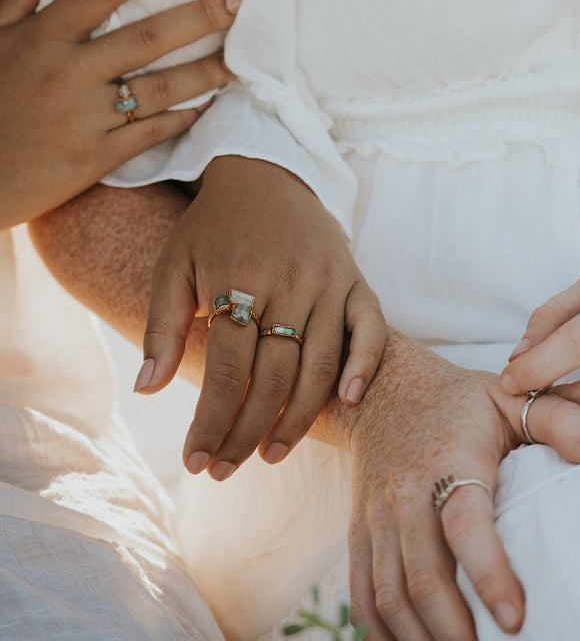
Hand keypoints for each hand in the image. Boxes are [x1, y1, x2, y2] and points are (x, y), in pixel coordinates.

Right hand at [0, 0, 242, 228]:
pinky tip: (206, 107)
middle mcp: (68, 74)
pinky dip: (180, 120)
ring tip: (239, 62)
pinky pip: (148, 134)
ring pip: (159, 90)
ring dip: (204, 74)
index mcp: (43, 39)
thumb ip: (12, 4)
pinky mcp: (93, 158)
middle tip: (242, 1)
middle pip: (146, 38)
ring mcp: (84, 118)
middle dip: (199, 17)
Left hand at [140, 155, 385, 476]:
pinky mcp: (355, 277)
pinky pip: (371, 326)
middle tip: (224, 469)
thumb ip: (161, 327)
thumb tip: (147, 390)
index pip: (226, 370)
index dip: (212, 422)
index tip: (196, 461)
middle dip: (246, 432)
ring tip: (270, 454)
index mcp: (239, 279)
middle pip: (273, 377)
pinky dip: (365, 364)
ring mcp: (329, 280)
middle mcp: (289, 282)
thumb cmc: (212, 226)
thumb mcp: (173, 265)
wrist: (264, 171)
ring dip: (298, 419)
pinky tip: (347, 401)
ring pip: (320, 365)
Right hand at [345, 331, 579, 640]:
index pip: (464, 524)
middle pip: (421, 578)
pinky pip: (360, 593)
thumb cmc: (460, 400)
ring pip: (387, 597)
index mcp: (449, 459)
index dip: (488, 574)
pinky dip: (379, 638)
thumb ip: (559, 419)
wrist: (382, 388)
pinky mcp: (357, 532)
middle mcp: (403, 493)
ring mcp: (375, 517)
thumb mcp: (512, 394)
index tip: (515, 622)